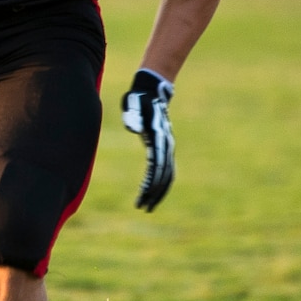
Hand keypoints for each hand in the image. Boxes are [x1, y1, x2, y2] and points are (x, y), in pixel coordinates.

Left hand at [121, 69, 175, 210]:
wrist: (152, 92)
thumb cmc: (138, 100)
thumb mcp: (133, 104)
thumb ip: (132, 116)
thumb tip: (134, 129)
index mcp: (158, 138)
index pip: (156, 167)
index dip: (149, 184)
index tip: (141, 198)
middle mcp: (166, 145)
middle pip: (164, 175)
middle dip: (155, 193)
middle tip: (144, 208)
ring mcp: (168, 146)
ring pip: (168, 175)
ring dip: (159, 192)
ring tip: (148, 206)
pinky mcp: (165, 147)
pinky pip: (166, 170)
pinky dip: (162, 183)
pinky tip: (153, 193)